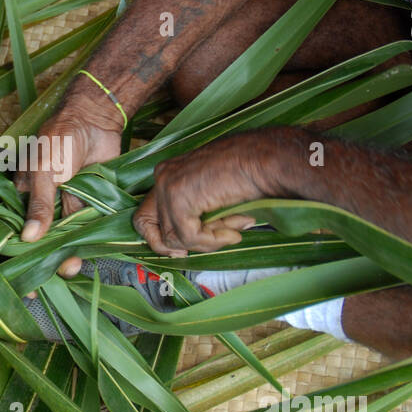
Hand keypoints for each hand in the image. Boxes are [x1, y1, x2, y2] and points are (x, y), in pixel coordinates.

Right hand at [16, 98, 122, 275]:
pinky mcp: (87, 204)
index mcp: (22, 194)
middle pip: (40, 240)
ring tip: (71, 267)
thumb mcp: (44, 170)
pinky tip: (87, 256)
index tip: (18, 280)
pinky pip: (86, 227)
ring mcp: (65, 205)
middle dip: (44, 261)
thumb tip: (29, 238)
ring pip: (64, 237)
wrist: (96, 119)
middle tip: (48, 278)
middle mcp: (41, 204)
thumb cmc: (60, 139)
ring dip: (67, 253)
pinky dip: (87, 242)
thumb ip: (39, 204)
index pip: (13, 229)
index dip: (14, 255)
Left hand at [134, 134, 283, 257]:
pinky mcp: (179, 197)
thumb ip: (195, 219)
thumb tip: (180, 249)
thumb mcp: (212, 200)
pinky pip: (188, 237)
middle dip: (181, 244)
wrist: (267, 160)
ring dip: (206, 242)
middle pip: (151, 229)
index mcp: (168, 174)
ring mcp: (167, 185)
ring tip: (233, 230)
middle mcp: (162, 176)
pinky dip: (212, 240)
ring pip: (173, 238)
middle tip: (207, 245)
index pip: (144, 217)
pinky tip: (233, 230)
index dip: (160, 239)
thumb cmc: (249, 176)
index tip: (182, 251)